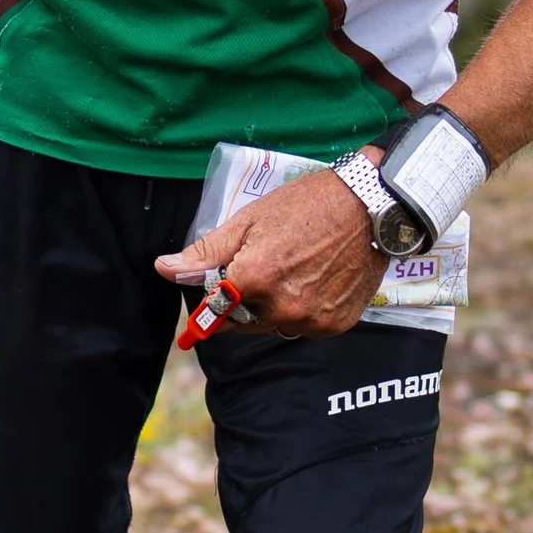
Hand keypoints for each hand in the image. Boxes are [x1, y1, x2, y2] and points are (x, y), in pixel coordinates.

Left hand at [153, 166, 381, 339]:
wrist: (368, 205)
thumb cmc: (305, 206)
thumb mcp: (248, 221)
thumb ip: (206, 253)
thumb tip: (164, 269)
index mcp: (254, 280)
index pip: (215, 312)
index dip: (212, 301)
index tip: (216, 295)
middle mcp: (282, 308)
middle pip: (244, 323)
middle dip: (245, 302)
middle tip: (264, 267)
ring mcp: (312, 320)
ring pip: (276, 326)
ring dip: (274, 308)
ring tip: (293, 271)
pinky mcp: (335, 325)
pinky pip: (306, 327)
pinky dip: (305, 311)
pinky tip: (315, 280)